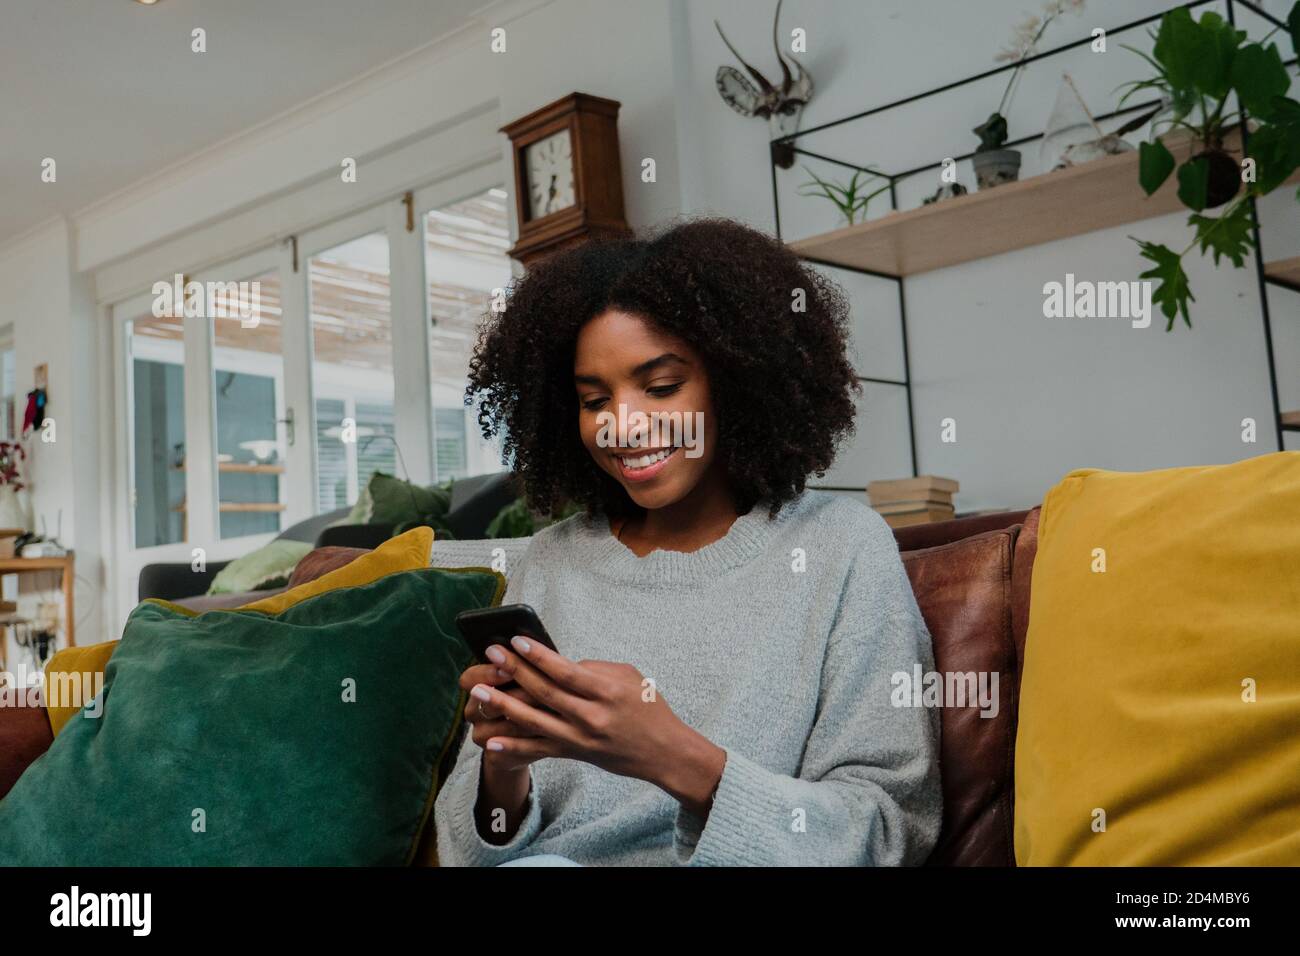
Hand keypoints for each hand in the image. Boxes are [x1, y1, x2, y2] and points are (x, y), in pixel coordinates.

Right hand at [459, 646, 544, 773]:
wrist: (527, 736)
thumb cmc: (532, 694)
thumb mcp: (530, 675)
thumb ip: (532, 665)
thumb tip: (547, 651)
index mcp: (477, 686)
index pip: (470, 679)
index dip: (488, 674)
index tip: (508, 669)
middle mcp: (475, 711)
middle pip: (483, 705)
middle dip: (512, 698)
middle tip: (536, 692)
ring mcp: (483, 736)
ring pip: (496, 730)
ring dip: (522, 721)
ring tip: (549, 713)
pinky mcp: (495, 757)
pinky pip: (507, 752)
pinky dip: (528, 743)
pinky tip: (548, 735)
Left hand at [468, 636, 725, 815]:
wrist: (662, 751)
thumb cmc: (647, 706)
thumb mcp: (627, 677)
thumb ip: (591, 669)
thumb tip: (555, 663)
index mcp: (607, 692)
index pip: (566, 671)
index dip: (538, 656)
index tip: (515, 641)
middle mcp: (591, 717)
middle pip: (544, 692)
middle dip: (514, 672)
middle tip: (491, 655)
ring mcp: (580, 738)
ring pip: (534, 721)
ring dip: (503, 706)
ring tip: (478, 693)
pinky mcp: (574, 753)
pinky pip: (538, 749)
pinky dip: (513, 745)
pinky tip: (490, 739)